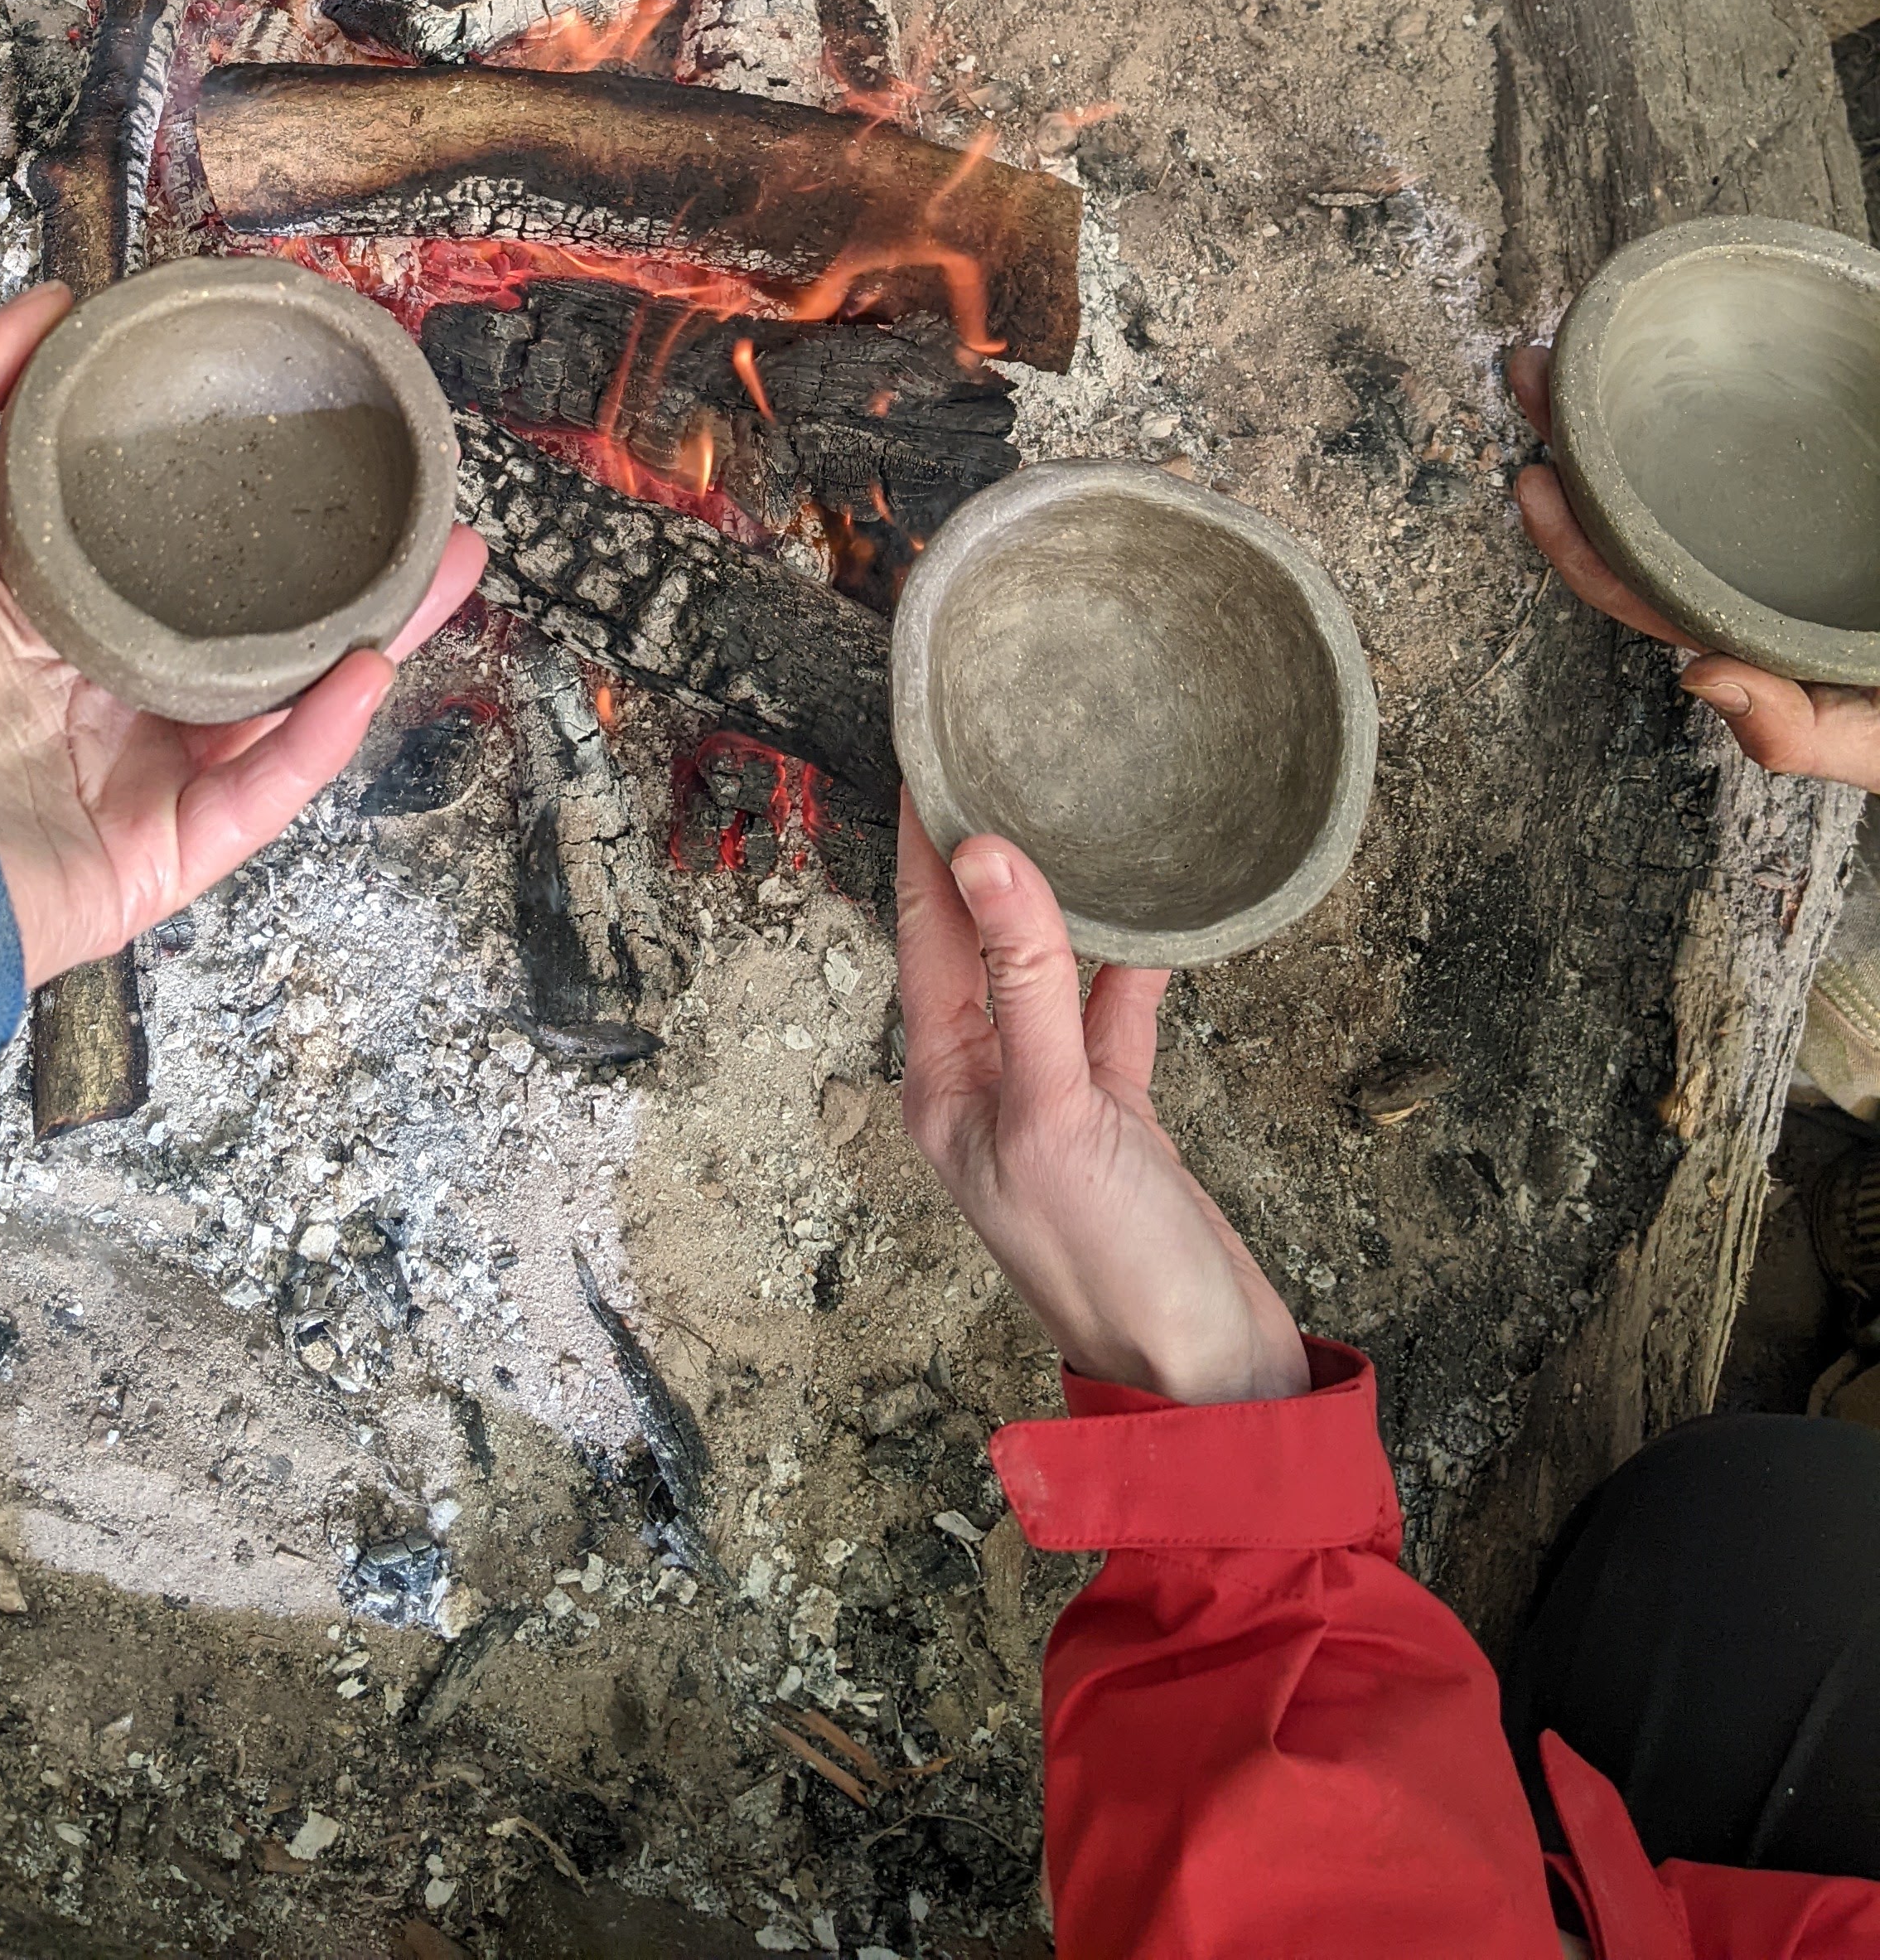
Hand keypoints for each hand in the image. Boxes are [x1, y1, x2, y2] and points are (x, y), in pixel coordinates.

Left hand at [0, 287, 489, 986]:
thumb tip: (45, 301)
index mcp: (32, 620)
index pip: (163, 555)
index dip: (241, 503)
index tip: (314, 439)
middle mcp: (87, 701)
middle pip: (246, 630)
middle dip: (343, 572)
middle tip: (420, 508)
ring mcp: (124, 786)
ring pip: (277, 710)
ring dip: (370, 641)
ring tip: (445, 567)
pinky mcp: (148, 861)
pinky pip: (256, 797)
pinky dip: (320, 739)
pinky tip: (373, 665)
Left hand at [896, 798, 1311, 1403]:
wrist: (1207, 1378)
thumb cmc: (1114, 1266)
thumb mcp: (1057, 1114)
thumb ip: (1027, 984)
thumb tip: (987, 856)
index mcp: (940, 1084)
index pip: (921, 932)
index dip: (922, 842)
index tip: (927, 752)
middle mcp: (984, 1081)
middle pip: (976, 940)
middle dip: (985, 852)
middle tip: (1001, 749)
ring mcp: (1051, 1096)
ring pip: (1047, 966)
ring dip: (1061, 895)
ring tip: (1075, 805)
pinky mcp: (1115, 1114)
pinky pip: (1113, 1010)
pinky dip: (1133, 960)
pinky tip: (1159, 908)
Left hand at [1509, 343, 1879, 789]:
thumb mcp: (1875, 740)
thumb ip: (1794, 732)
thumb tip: (1695, 678)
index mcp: (1742, 623)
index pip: (1634, 585)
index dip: (1572, 538)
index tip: (1530, 479)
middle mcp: (1748, 567)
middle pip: (1640, 503)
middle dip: (1579, 438)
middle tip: (1533, 367)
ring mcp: (1787, 517)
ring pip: (1682, 458)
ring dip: (1626, 398)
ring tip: (1579, 338)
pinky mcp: (1836, 472)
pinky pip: (1777, 426)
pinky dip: (1735, 380)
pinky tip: (1693, 334)